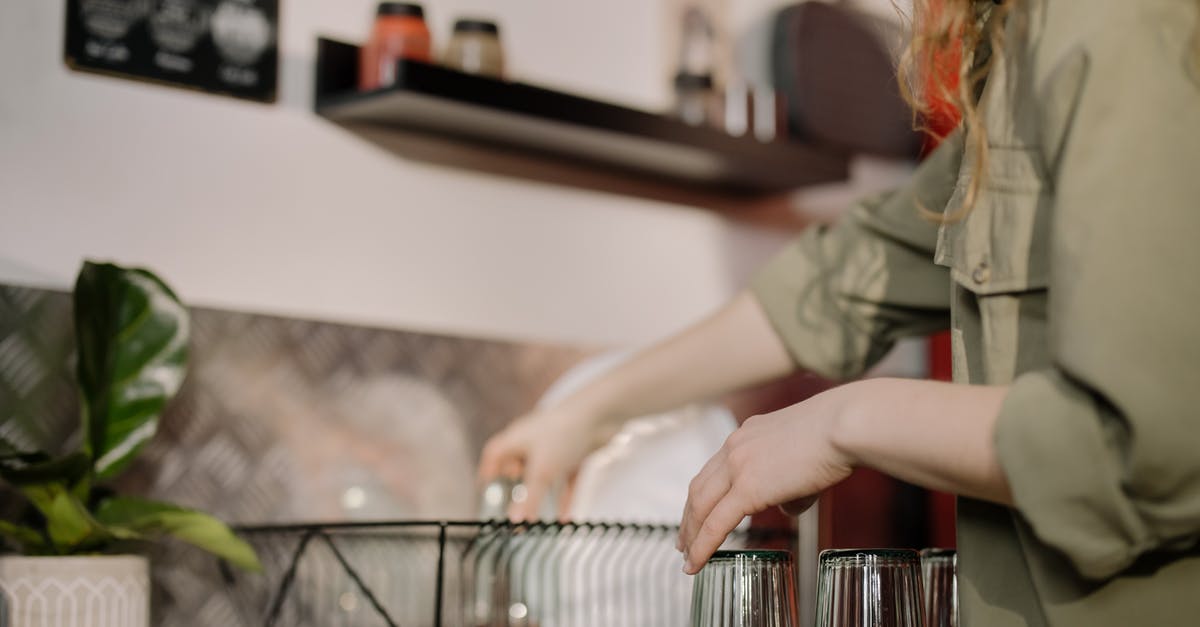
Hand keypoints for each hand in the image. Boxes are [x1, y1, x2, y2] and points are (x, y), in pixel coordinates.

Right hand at [478, 404, 613, 520]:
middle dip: (517, 487)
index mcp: (516, 438)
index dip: (489, 470)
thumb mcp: (542, 471)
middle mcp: (533, 439)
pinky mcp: (576, 451)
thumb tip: (514, 522)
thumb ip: (529, 498)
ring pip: (544, 475)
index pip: (494, 453)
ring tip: (538, 520)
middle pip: (519, 465)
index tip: (487, 488)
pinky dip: (565, 497)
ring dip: (542, 496)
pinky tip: (565, 518)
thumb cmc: (564, 433)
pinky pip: (566, 478)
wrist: (601, 413)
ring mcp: (556, 445)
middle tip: (515, 507)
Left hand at [677, 383, 859, 573]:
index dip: (703, 495)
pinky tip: (696, 563)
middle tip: (683, 541)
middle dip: (688, 518)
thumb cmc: (838, 435)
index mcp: (746, 435)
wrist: (844, 425)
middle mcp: (735, 446)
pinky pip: (716, 524)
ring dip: (691, 534)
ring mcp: (737, 465)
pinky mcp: (748, 488)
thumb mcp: (803, 455)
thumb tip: (785, 506)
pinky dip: (702, 545)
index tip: (697, 513)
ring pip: (700, 506)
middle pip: (699, 488)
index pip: (714, 469)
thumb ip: (788, 482)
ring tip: (687, 557)